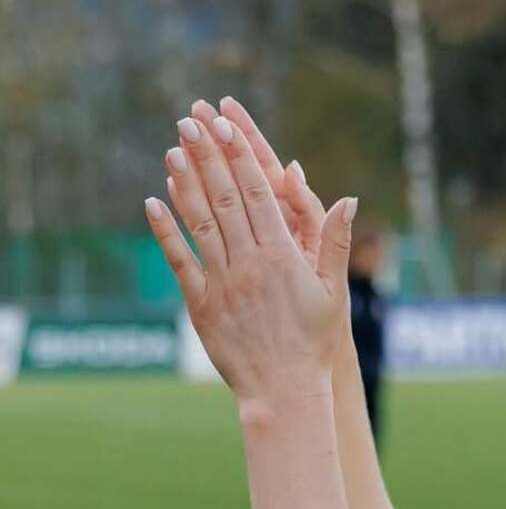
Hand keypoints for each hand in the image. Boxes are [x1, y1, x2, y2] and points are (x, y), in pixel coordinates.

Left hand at [145, 102, 356, 404]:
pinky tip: (153, 203)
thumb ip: (336, 242)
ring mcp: (222, 281)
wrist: (285, 389)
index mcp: (282, 255)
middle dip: (208, 155)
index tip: (227, 125)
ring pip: (200, 221)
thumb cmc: (315, 341)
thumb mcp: (334, 290)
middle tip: (191, 119)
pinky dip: (165, 231)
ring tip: (173, 148)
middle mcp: (249, 262)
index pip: (258, 193)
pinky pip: (179, 260)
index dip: (240, 156)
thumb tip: (349, 199)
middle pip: (225, 197)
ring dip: (185, 182)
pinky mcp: (201, 304)